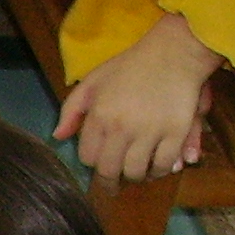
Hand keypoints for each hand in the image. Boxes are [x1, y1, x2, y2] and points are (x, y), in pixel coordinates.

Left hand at [55, 13, 220, 182]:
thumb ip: (72, 109)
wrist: (175, 51)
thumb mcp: (94, 81)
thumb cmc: (131, 66)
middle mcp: (121, 127)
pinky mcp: (176, 132)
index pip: (88, 157)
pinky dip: (159, 171)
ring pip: (135, 172)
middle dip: (110, 181)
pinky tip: (156, 166)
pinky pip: (163, 165)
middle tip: (114, 183)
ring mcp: (149, 131)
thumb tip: (58, 137)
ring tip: (136, 173)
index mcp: (100, 116)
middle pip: (109, 171)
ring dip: (135, 177)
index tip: (101, 160)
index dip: (94, 161)